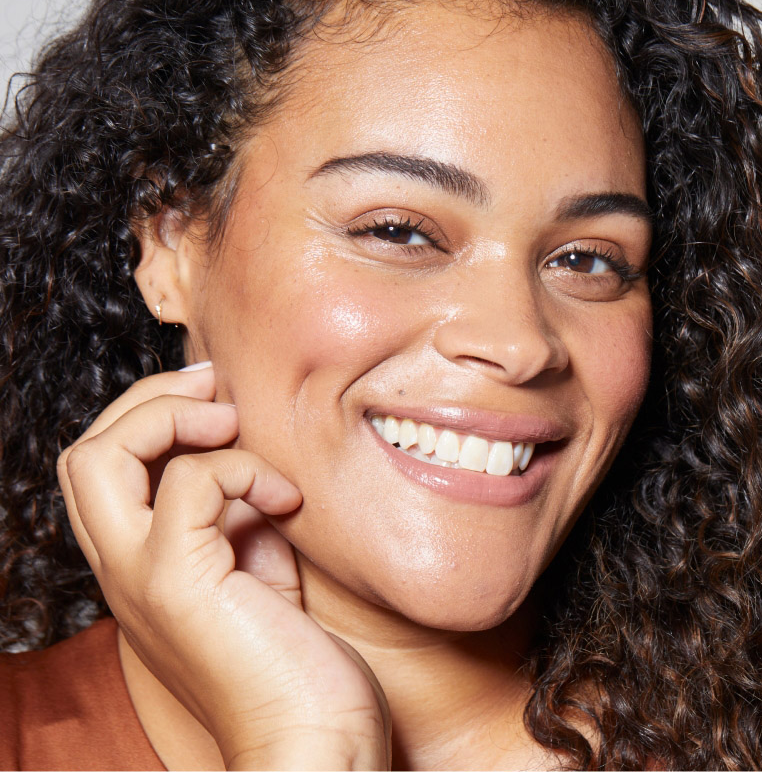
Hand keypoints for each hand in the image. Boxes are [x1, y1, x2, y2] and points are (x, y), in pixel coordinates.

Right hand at [57, 365, 389, 769]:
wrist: (312, 741)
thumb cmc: (292, 657)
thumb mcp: (256, 562)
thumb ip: (233, 510)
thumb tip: (238, 457)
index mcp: (139, 562)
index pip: (101, 467)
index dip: (150, 415)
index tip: (219, 401)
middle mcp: (122, 569)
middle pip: (83, 452)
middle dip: (147, 398)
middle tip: (217, 390)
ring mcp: (140, 577)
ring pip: (100, 456)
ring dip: (175, 416)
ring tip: (234, 426)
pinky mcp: (177, 583)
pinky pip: (187, 482)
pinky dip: (242, 468)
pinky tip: (285, 500)